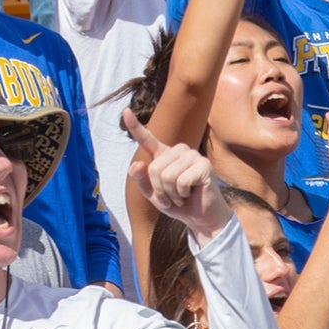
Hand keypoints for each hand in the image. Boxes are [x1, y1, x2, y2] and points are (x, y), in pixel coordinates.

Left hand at [124, 108, 231, 244]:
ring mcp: (192, 155)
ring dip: (172, 194)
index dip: (135, 125)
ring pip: (166, 176)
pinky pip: (181, 182)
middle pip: (154, 169)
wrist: (201, 218)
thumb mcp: (154, 195)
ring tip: (182, 196)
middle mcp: (178, 150)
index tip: (125, 111)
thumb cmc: (178, 203)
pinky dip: (182, 194)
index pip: (147, 138)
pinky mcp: (203, 165)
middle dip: (160, 190)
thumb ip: (142, 181)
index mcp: (164, 154)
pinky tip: (190, 194)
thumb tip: (136, 164)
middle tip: (172, 197)